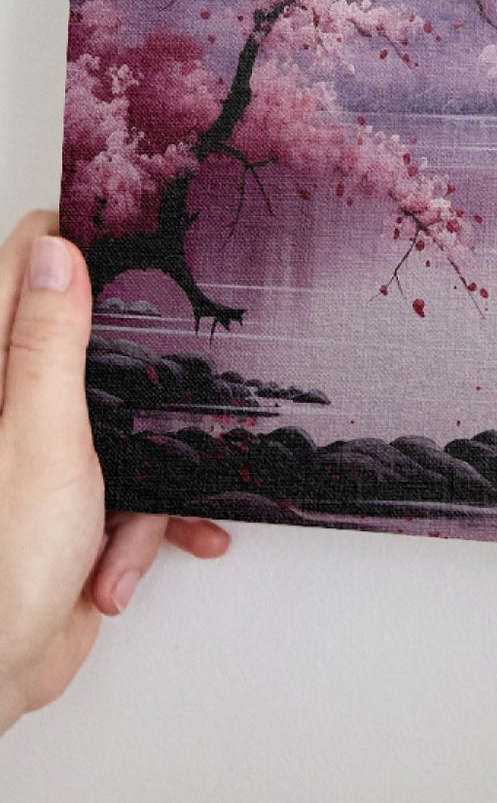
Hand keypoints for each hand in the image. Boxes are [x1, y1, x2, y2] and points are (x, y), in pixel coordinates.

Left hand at [0, 212, 228, 734]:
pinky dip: (146, 527)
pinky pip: (135, 489)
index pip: (23, 269)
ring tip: (133, 519)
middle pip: (89, 343)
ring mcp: (44, 456)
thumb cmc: (1, 567)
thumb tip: (55, 253)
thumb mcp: (40, 438)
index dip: (75, 246)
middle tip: (174, 370)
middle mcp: (13, 408)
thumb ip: (48, 345)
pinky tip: (131, 562)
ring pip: (127, 421)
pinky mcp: (74, 504)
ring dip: (149, 476)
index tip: (131, 234)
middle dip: (142, 372)